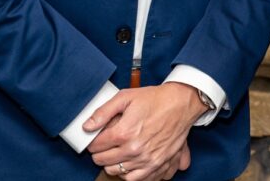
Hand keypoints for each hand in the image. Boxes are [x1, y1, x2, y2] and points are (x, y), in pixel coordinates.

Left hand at [85, 83, 205, 180]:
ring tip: (115, 154)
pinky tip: (128, 164)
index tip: (97, 138)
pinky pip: (135, 179)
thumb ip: (103, 112)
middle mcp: (134, 148)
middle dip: (100, 153)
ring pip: (116, 171)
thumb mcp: (126, 97)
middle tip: (105, 146)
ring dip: (112, 164)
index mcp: (124, 132)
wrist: (182, 103)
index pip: (96, 146)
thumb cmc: (155, 99)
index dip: (93, 142)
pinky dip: (128, 174)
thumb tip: (87, 126)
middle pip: (103, 160)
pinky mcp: (157, 164)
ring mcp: (146, 158)